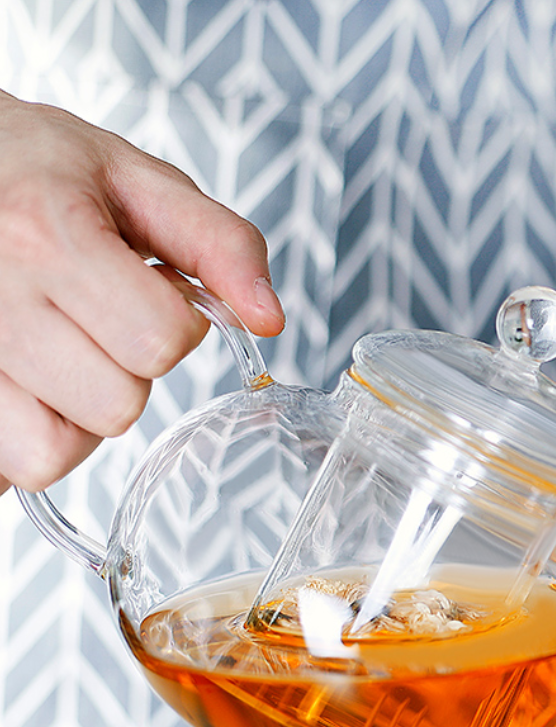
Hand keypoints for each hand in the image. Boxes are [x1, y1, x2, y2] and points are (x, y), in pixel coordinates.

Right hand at [0, 91, 284, 494]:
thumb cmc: (41, 171)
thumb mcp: (138, 182)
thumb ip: (220, 244)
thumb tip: (269, 320)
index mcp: (46, 235)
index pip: (160, 343)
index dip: (176, 327)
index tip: (149, 291)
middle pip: (116, 408)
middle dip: (127, 372)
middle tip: (95, 321)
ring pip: (54, 453)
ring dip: (76, 415)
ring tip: (59, 352)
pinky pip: (9, 467)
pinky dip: (27, 437)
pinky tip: (28, 380)